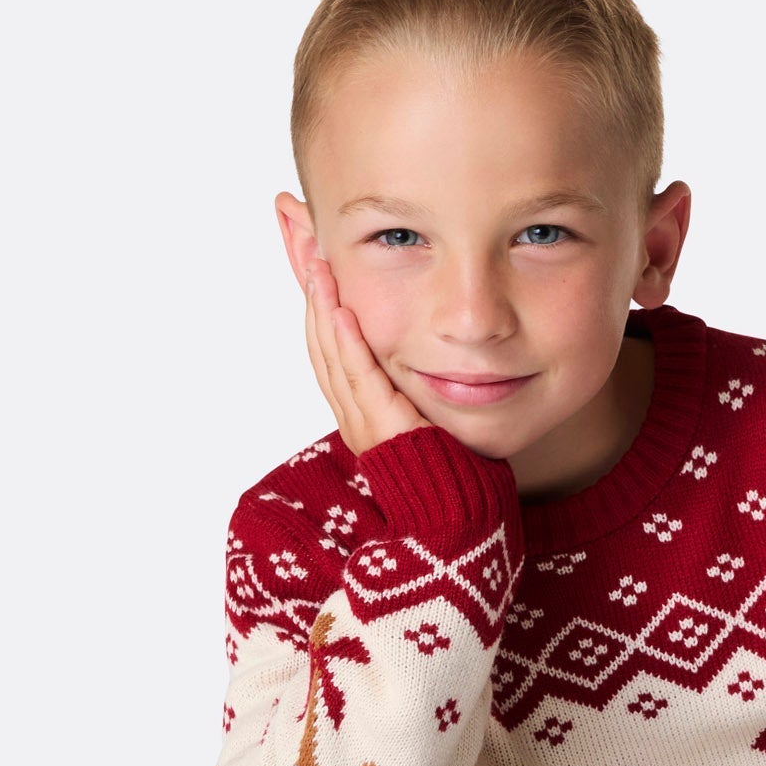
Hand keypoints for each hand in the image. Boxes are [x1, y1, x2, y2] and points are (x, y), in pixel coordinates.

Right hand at [302, 257, 432, 454]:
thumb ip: (405, 386)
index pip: (328, 351)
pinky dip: (348, 343)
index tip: (316, 269)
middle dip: (314, 300)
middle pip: (321, 347)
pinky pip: (359, 378)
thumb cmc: (447, 464)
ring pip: (332, 357)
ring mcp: (360, 424)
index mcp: (356, 412)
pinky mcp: (380, 428)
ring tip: (319, 270)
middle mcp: (350, 418)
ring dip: (324, 310)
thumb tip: (409, 353)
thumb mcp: (419, 413)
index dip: (319, 309)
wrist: (457, 509)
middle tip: (309, 255)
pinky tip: (343, 312)